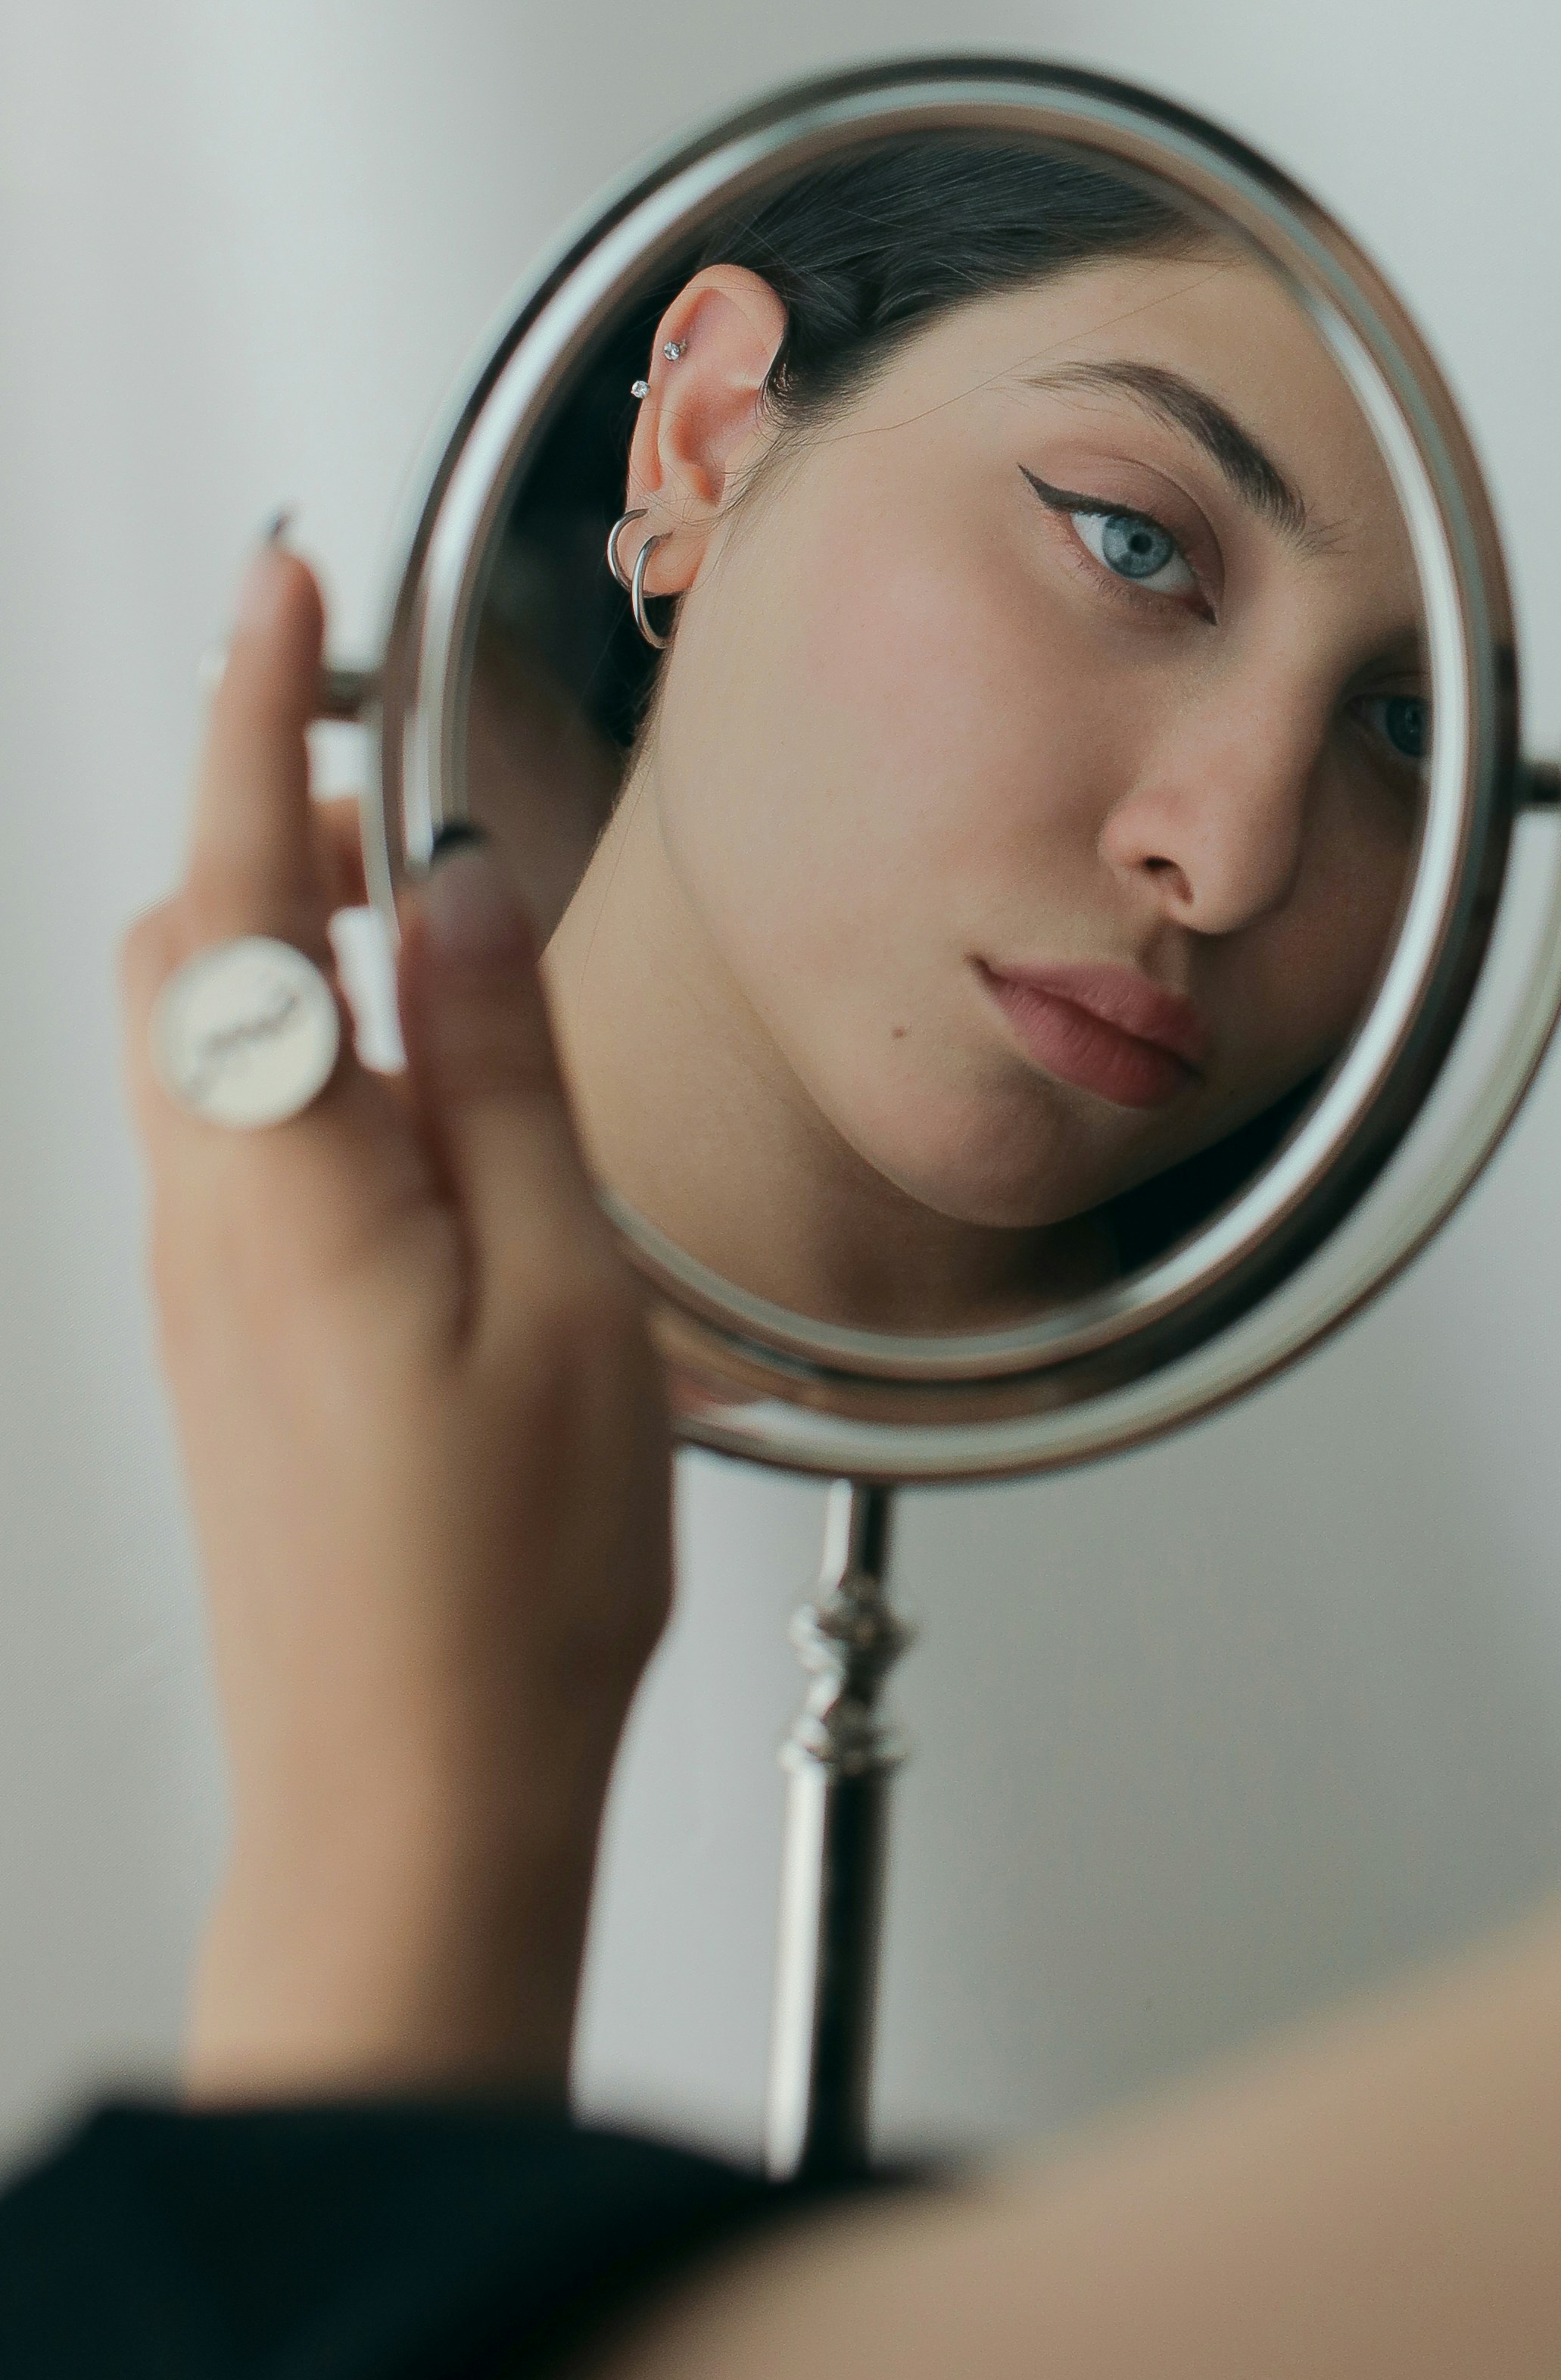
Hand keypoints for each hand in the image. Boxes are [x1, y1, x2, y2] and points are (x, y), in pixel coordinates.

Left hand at [123, 535, 674, 2098]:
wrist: (403, 1793)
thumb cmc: (496, 1588)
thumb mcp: (561, 1291)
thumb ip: (497, 1071)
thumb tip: (457, 892)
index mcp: (286, 1181)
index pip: (234, 880)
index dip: (252, 706)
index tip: (281, 585)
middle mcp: (207, 1216)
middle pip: (181, 942)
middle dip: (251, 797)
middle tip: (357, 728)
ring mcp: (206, 1281)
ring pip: (203, 1032)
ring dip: (275, 918)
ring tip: (403, 892)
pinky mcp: (235, 1336)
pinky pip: (236, 1124)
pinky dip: (298, 1035)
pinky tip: (408, 1077)